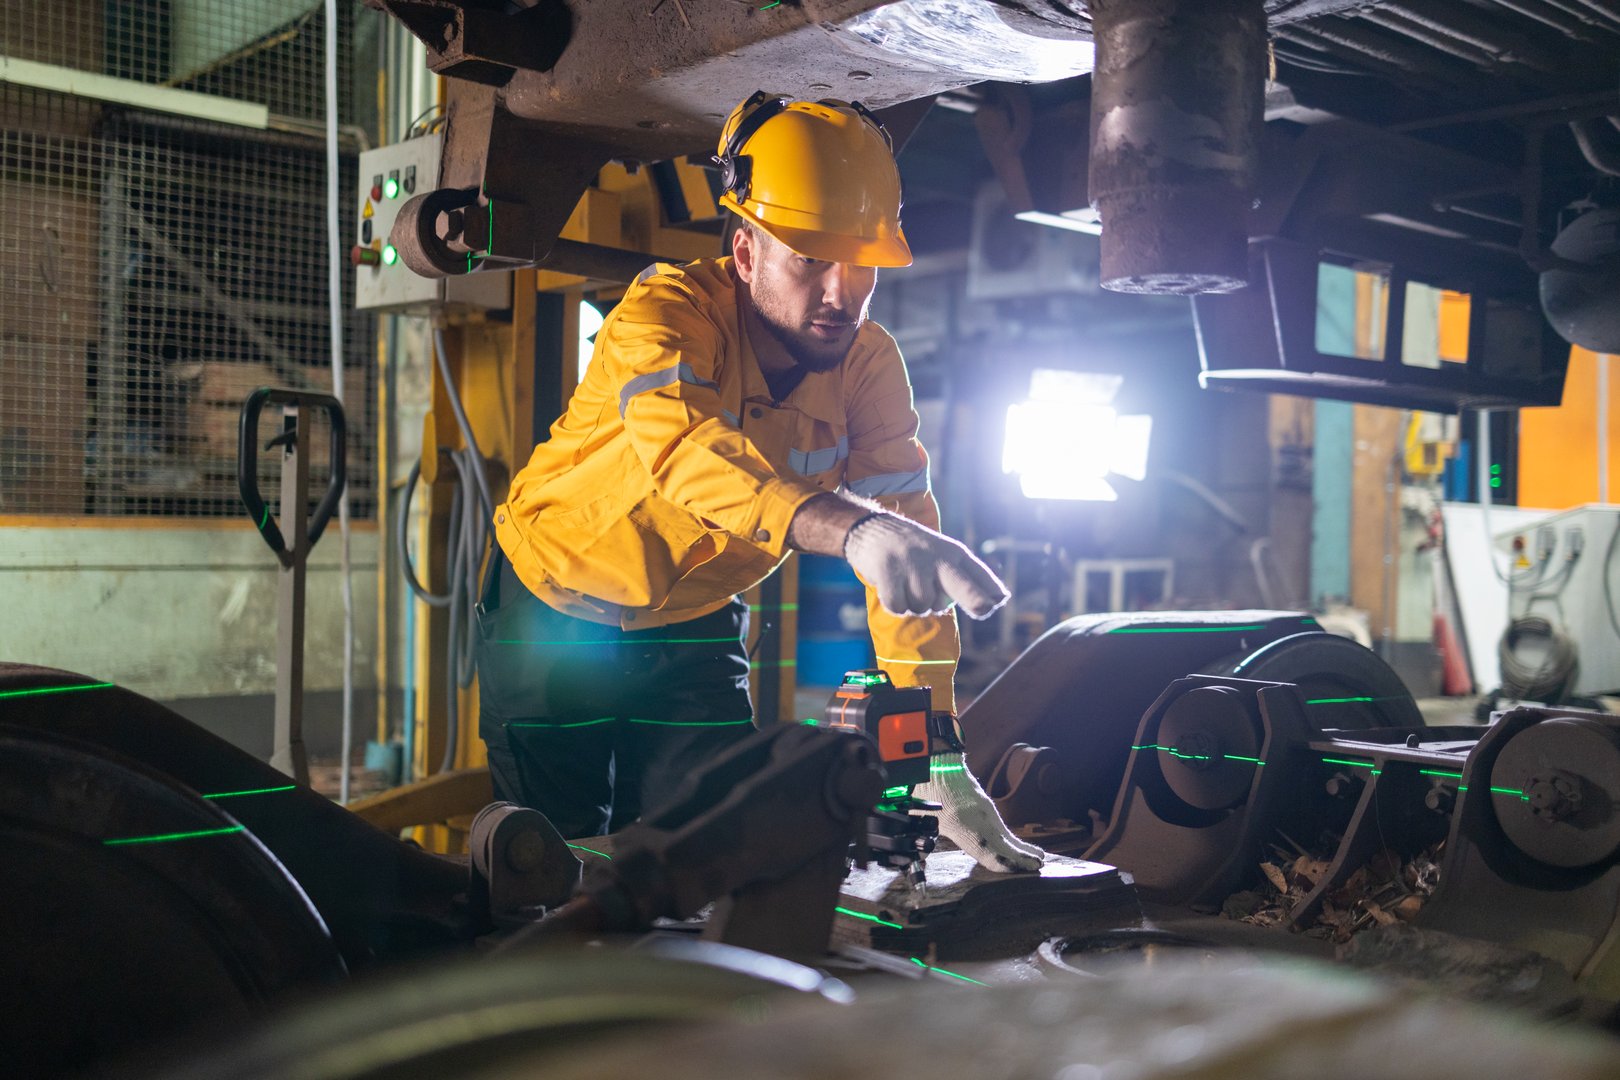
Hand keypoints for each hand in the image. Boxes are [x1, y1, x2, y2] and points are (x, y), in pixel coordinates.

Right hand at [844, 514, 1008, 618]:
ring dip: (914, 606)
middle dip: (976, 600)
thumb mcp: (942, 556)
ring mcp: (912, 562)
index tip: (998, 602)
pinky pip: (898, 606)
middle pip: (961, 585)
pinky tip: (892, 588)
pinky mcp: (888, 569)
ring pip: (924, 606)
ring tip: (907, 587)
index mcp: (954, 554)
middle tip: (985, 609)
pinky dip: (895, 605)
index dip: (991, 591)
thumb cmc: (913, 552)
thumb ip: (967, 578)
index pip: (978, 575)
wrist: (872, 529)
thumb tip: (1000, 600)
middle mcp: (936, 556)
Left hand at [913, 753, 1045, 872]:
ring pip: (1003, 834)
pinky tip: (1021, 846)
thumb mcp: (918, 814)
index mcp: (960, 820)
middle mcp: (977, 816)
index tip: (1014, 869)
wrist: (937, 759)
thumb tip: (918, 861)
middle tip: (1037, 867)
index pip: (983, 846)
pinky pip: (1000, 827)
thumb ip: (920, 839)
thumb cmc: (925, 788)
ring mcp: (984, 809)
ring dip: (1020, 848)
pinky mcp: (985, 806)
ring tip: (1038, 859)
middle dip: (1019, 856)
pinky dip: (1013, 839)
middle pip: (1000, 840)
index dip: (998, 860)